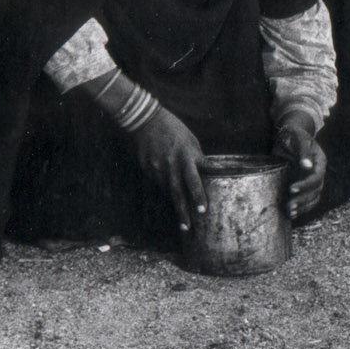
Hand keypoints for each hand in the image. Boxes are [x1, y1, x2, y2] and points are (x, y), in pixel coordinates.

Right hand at [130, 108, 206, 231]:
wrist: (145, 120)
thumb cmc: (173, 129)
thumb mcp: (191, 141)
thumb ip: (197, 159)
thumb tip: (204, 173)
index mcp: (187, 155)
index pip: (195, 179)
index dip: (199, 195)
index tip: (203, 210)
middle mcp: (173, 165)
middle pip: (179, 192)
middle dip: (184, 210)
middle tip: (189, 227)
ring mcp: (158, 169)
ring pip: (168, 193)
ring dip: (176, 208)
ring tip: (184, 225)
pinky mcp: (148, 170)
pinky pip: (159, 186)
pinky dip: (166, 196)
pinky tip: (171, 205)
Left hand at [273, 119, 326, 220]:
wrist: (290, 135)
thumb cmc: (294, 134)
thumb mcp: (299, 138)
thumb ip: (303, 151)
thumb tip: (307, 166)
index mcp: (320, 161)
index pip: (316, 177)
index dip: (305, 185)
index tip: (291, 189)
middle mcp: (318, 172)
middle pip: (315, 190)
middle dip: (303, 199)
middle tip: (289, 206)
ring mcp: (312, 179)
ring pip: (313, 197)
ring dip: (303, 206)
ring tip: (290, 212)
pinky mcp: (305, 184)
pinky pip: (308, 199)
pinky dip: (302, 207)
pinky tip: (292, 214)